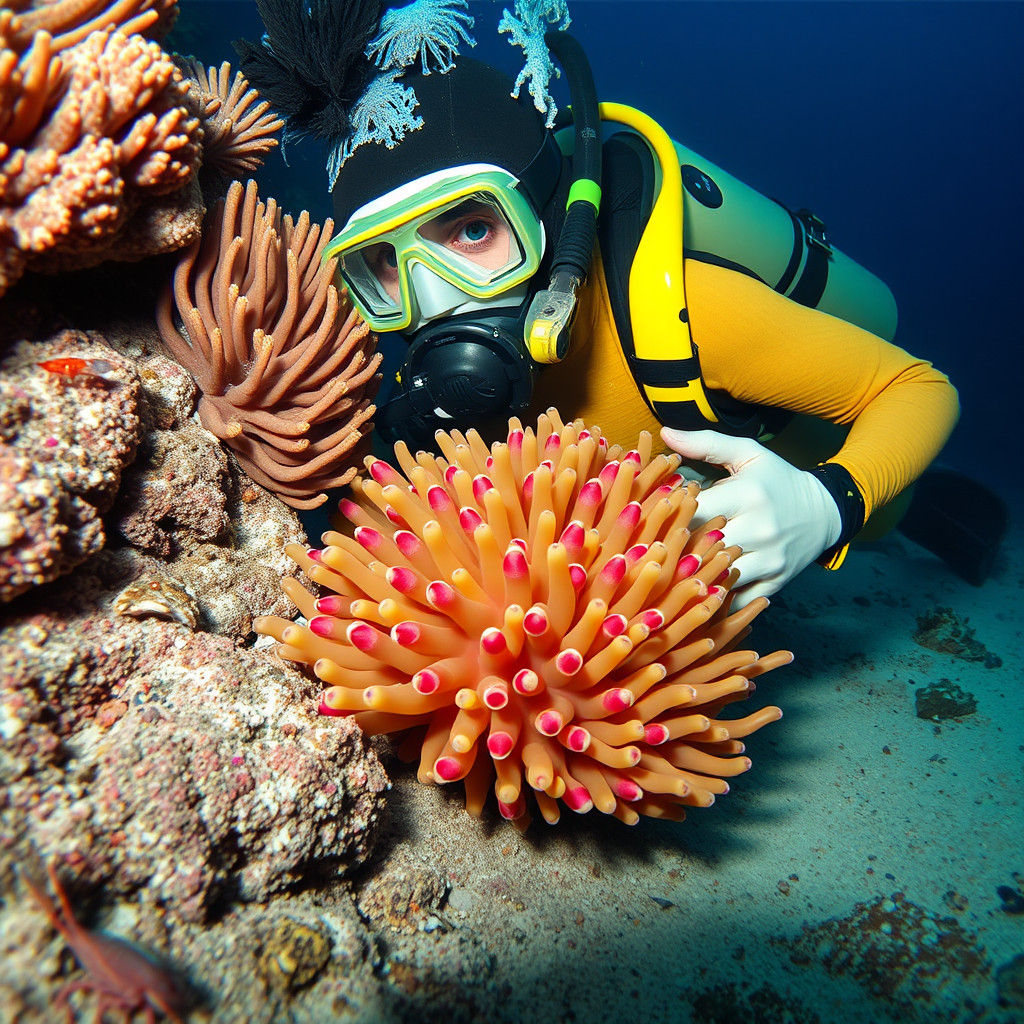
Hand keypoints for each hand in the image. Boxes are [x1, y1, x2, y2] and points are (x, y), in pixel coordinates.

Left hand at [660, 428, 842, 607]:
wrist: (824, 512)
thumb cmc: (776, 479)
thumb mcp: (747, 453)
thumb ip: (705, 443)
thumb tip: (664, 433)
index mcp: (748, 494)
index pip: (695, 509)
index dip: (670, 513)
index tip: (655, 513)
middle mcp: (761, 529)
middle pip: (702, 546)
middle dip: (675, 546)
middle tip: (652, 546)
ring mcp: (769, 560)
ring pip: (717, 576)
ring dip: (692, 575)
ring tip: (670, 569)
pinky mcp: (775, 583)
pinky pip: (736, 600)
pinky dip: (715, 598)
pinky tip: (697, 592)